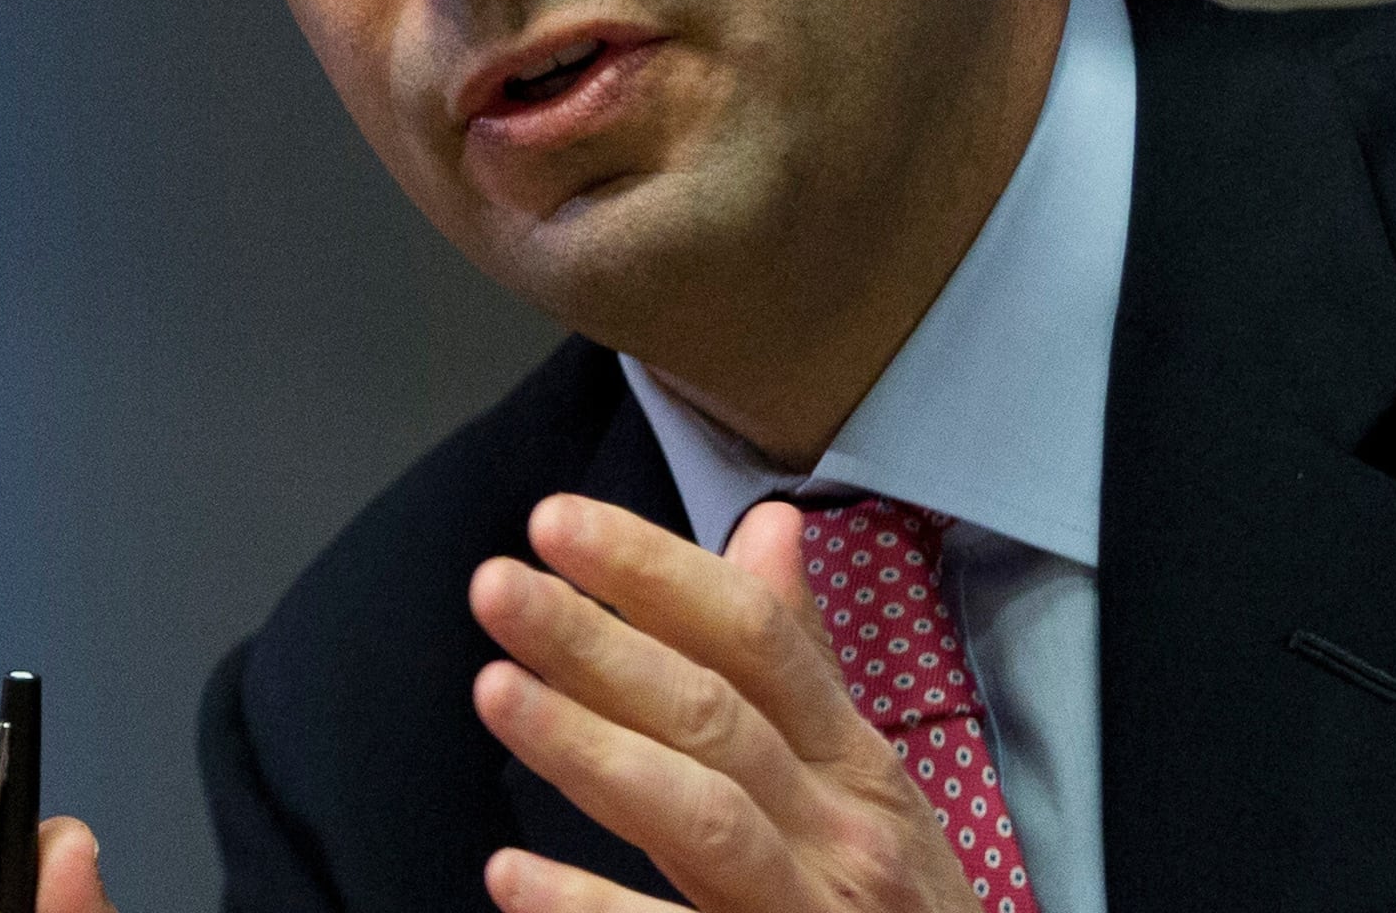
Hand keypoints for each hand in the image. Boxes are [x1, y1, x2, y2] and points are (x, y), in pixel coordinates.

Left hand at [468, 496, 983, 912]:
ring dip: (591, 748)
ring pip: (698, 816)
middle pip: (712, 715)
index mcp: (852, 760)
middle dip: (600, 644)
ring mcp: (809, 907)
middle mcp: (838, 826)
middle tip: (497, 586)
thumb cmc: (900, 898)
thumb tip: (767, 524)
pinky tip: (512, 874)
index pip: (754, 638)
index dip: (655, 573)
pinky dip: (594, 908)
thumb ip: (800, 658)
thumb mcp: (867, 776)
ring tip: (495, 692)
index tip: (555, 521)